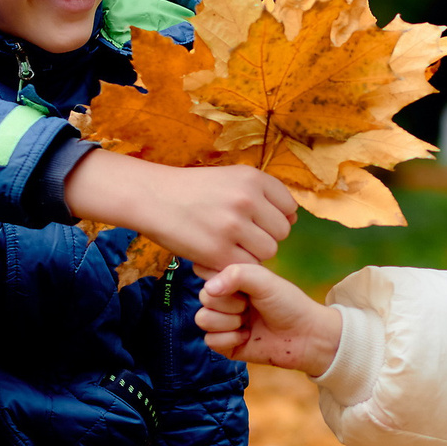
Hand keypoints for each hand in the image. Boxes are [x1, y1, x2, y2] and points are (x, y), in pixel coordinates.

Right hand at [63, 152, 296, 269]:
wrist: (152, 198)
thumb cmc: (193, 191)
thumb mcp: (231, 178)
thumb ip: (262, 194)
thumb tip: (294, 218)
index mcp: (253, 178)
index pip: (289, 207)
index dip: (275, 218)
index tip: (256, 220)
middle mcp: (247, 199)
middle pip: (282, 232)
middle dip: (265, 236)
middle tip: (240, 235)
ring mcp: (233, 227)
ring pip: (268, 252)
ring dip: (253, 254)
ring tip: (229, 244)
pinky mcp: (219, 252)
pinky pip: (247, 267)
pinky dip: (236, 266)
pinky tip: (219, 254)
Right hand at [197, 264, 342, 374]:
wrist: (305, 336)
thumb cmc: (288, 304)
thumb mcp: (264, 280)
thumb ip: (235, 274)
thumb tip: (208, 290)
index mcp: (233, 281)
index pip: (207, 276)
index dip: (223, 282)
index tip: (245, 286)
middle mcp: (226, 301)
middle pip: (204, 298)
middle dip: (229, 303)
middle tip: (250, 306)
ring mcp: (225, 323)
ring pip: (203, 320)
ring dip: (228, 322)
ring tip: (248, 323)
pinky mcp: (226, 345)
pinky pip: (210, 341)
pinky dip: (229, 339)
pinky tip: (247, 337)